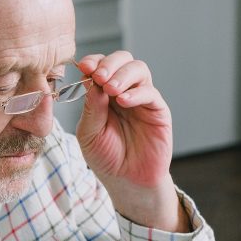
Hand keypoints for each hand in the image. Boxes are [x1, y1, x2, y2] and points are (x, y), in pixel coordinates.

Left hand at [75, 51, 172, 186]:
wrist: (126, 180)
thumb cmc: (105, 157)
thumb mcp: (89, 134)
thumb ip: (91, 109)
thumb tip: (93, 82)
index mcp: (102, 94)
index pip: (100, 67)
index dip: (93, 62)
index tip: (83, 67)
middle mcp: (123, 91)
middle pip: (122, 60)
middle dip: (109, 63)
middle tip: (99, 76)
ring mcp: (141, 99)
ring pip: (138, 70)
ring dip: (122, 75)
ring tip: (110, 88)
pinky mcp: (157, 110)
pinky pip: (149, 92)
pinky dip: (136, 93)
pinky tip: (123, 101)